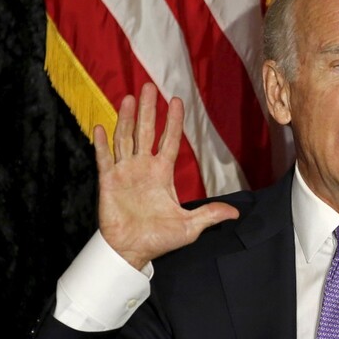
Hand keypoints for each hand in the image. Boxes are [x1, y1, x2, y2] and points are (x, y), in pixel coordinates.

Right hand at [92, 82, 238, 269]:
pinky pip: (104, 159)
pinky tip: (101, 127)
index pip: (169, 140)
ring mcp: (125, 173)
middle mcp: (143, 168)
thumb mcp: (190, 227)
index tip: (176, 100)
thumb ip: (210, 215)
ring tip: (130, 98)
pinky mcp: (108, 182)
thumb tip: (236, 214)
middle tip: (149, 87)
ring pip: (125, 139)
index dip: (173, 121)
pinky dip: (103, 144)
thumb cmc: (159, 239)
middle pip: (145, 132)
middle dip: (148, 110)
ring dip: (127, 119)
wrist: (133, 251)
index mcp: (162, 173)